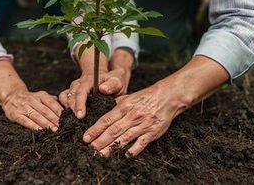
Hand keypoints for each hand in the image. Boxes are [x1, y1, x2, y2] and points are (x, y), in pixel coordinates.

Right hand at [0, 59, 62, 130]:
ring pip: (36, 116)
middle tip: (61, 126)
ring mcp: (23, 107)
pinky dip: (33, 126)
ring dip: (46, 123)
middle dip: (54, 119)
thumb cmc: (30, 98)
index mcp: (40, 95)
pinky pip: (25, 121)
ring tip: (54, 129)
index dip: (59, 111)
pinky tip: (40, 130)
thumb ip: (52, 100)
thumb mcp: (41, 95)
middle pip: (45, 110)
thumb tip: (65, 105)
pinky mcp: (16, 115)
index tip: (66, 118)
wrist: (11, 96)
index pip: (51, 103)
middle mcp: (32, 100)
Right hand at [59, 67, 128, 118]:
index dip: (79, 104)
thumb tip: (102, 89)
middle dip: (72, 110)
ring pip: (64, 98)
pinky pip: (63, 101)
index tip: (80, 116)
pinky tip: (71, 118)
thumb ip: (112, 84)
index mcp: (88, 80)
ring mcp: (74, 89)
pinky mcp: (72, 95)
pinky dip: (65, 109)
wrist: (111, 80)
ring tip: (74, 121)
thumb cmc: (115, 81)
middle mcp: (78, 84)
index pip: (81, 92)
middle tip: (77, 123)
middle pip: (70, 96)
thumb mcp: (117, 81)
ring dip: (67, 110)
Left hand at [82, 55, 229, 156]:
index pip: (106, 119)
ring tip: (101, 155)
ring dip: (112, 147)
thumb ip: (116, 105)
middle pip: (113, 130)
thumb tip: (101, 110)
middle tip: (89, 149)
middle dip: (100, 141)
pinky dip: (134, 149)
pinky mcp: (153, 132)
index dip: (95, 129)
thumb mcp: (129, 97)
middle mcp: (132, 115)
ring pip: (125, 138)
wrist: (168, 96)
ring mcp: (142, 124)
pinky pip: (142, 143)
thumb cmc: (147, 97)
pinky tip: (125, 156)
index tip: (85, 137)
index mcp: (124, 106)